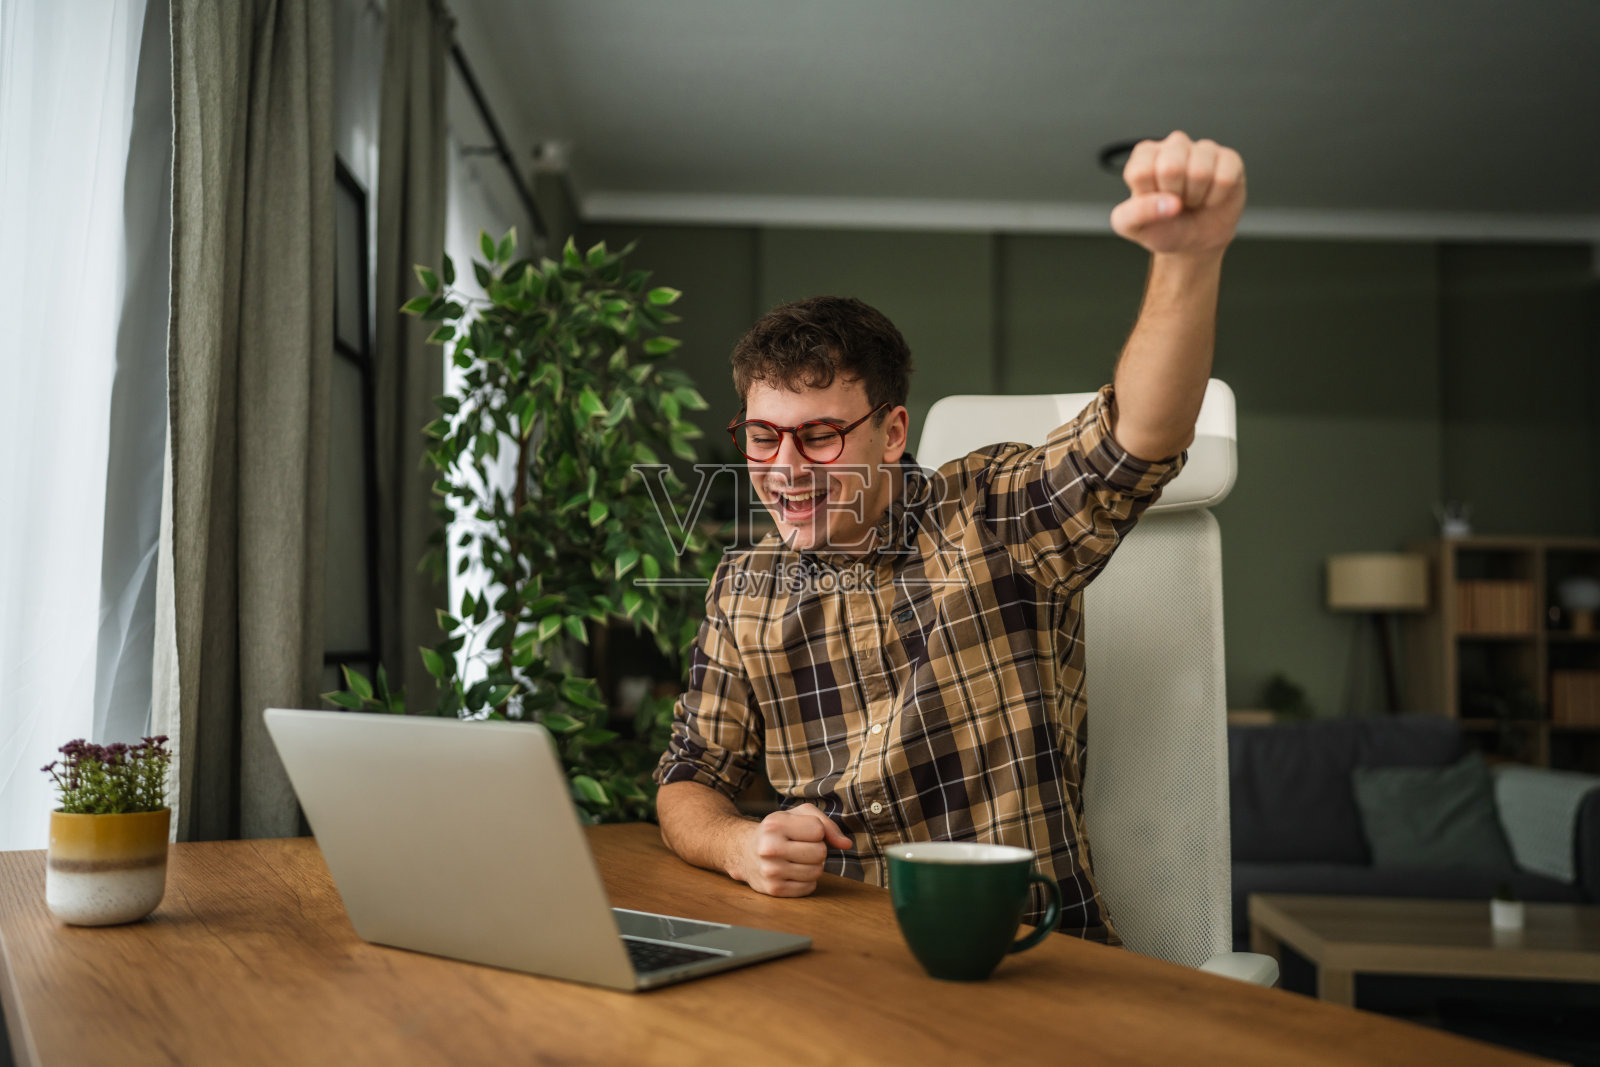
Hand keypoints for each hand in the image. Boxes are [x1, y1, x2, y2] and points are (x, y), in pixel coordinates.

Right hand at [732, 803, 852, 897]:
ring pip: (817, 872)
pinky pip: (809, 887)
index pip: (818, 830)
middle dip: (816, 849)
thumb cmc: (777, 831)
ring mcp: (770, 871)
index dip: (816, 831)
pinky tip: (792, 872)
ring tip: (795, 859)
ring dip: (812, 866)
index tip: (801, 832)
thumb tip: (846, 844)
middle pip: (820, 852)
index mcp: (774, 824)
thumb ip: (826, 824)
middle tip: (799, 847)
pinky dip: (806, 880)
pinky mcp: (774, 890)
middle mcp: (769, 848)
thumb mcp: (797, 815)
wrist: (745, 852)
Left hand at [1111, 131, 1244, 257]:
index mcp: (1144, 156)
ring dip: (1197, 197)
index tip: (1154, 202)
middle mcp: (1173, 145)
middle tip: (1176, 201)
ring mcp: (1203, 149)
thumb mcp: (1133, 227)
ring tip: (1193, 199)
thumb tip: (1166, 203)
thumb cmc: (1162, 227)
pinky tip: (1211, 197)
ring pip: (1200, 172)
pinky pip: (1225, 178)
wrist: (1195, 241)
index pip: (1141, 171)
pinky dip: (1216, 197)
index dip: (1149, 196)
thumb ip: (1135, 214)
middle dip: (1174, 195)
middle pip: (1171, 167)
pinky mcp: (1229, 159)